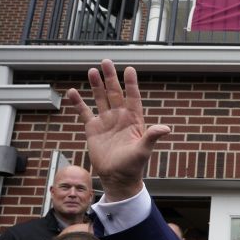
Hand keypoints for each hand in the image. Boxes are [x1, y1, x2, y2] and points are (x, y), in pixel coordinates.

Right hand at [66, 59, 169, 200]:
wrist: (117, 177)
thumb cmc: (133, 166)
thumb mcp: (143, 151)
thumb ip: (152, 137)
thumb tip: (166, 129)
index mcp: (134, 120)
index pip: (133, 97)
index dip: (131, 84)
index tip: (129, 69)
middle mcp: (120, 117)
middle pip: (115, 93)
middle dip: (111, 78)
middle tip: (106, 61)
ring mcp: (106, 122)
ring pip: (100, 99)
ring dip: (96, 85)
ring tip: (92, 71)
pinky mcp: (93, 129)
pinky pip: (84, 112)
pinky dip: (78, 103)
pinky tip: (73, 92)